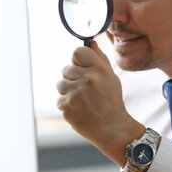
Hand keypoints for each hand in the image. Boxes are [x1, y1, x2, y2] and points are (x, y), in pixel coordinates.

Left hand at [56, 40, 144, 166]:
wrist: (112, 128)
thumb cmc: (111, 101)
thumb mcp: (111, 77)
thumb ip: (99, 59)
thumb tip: (90, 43)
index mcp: (99, 70)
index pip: (77, 52)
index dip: (78, 60)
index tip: (82, 67)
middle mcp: (87, 80)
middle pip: (66, 69)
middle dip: (73, 78)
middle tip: (85, 90)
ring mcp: (76, 94)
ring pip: (60, 84)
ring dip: (68, 91)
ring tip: (82, 100)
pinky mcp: (67, 107)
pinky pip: (60, 99)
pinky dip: (67, 104)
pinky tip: (79, 109)